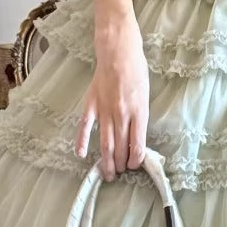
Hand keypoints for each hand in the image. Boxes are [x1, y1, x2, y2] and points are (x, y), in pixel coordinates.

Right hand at [76, 17, 149, 179]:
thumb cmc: (136, 70)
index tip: (134, 167)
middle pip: (120, 146)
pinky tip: (81, 153)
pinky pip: (86, 126)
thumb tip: (136, 137)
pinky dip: (82, 141)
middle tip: (118, 174)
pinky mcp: (91, 104)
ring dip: (106, 160)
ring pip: (105, 142)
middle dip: (120, 164)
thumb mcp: (145, 95)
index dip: (135, 159)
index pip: (137, 143)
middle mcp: (122, 114)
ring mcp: (105, 110)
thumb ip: (140, 116)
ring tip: (106, 173)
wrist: (118, 52)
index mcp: (139, 111)